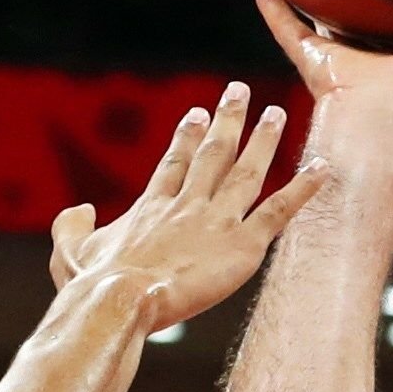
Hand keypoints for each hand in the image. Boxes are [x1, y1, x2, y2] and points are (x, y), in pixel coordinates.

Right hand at [47, 80, 324, 333]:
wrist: (119, 300)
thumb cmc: (92, 287)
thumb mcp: (69, 254)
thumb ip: (73, 227)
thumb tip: (81, 210)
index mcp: (151, 207)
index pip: (174, 163)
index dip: (187, 137)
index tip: (197, 113)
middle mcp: (187, 204)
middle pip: (212, 154)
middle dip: (228, 121)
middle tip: (240, 92)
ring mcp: (217, 221)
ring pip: (247, 172)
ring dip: (265, 140)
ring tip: (278, 113)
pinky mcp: (243, 245)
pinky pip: (280, 210)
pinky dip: (303, 188)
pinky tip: (323, 167)